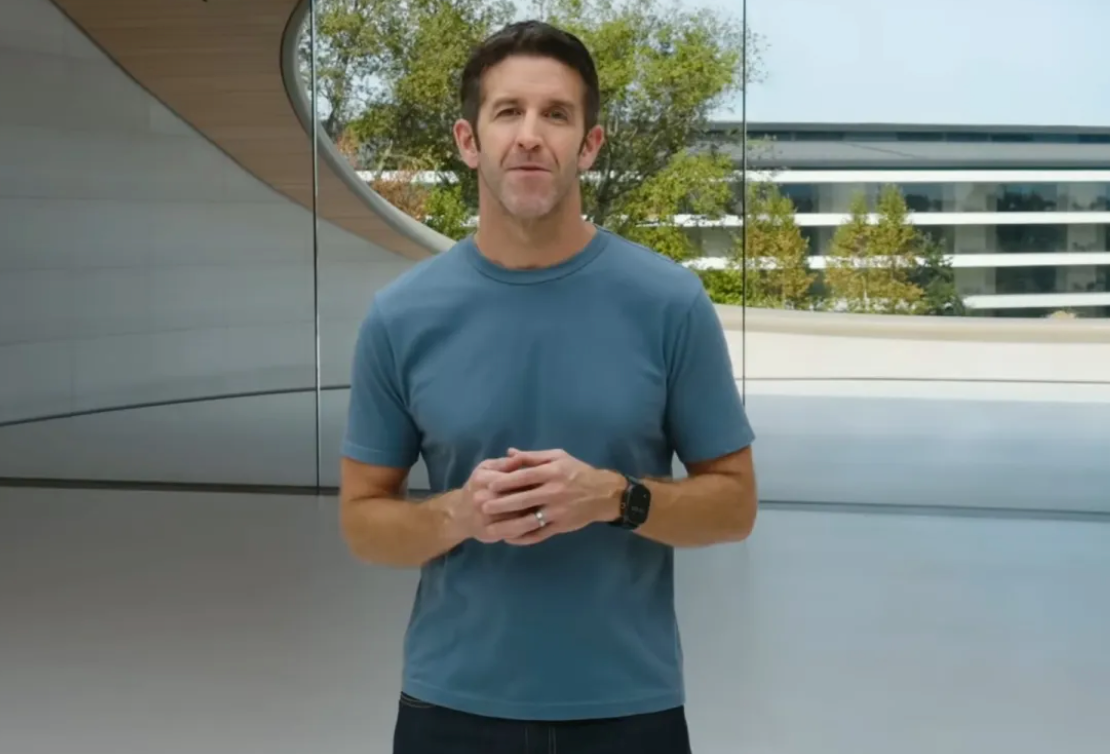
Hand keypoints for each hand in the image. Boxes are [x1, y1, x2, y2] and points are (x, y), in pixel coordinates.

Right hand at [441, 455, 544, 543]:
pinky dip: (528, 530)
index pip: (514, 477)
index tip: (550, 477)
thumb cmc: (478, 486)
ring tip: (553, 510)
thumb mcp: (487, 468)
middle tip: (557, 495)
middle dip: (537, 497)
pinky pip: (514, 532)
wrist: (460, 514)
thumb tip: (521, 456)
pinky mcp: (490, 533)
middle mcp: (483, 498)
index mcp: (484, 478)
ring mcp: (486, 518)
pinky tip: (542, 524)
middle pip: (517, 498)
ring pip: (516, 516)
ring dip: (537, 514)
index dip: (534, 478)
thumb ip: (505, 463)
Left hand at [480, 448, 623, 545]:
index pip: (524, 477)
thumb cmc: (577, 472)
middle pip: (523, 499)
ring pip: (529, 521)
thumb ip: (532, 457)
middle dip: (501, 504)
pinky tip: (509, 538)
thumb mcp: (558, 457)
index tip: (489, 486)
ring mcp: (557, 512)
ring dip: (508, 525)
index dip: (505, 482)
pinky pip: (539, 534)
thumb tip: (509, 453)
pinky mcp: (560, 526)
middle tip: (483, 507)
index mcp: (552, 473)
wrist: (603, 494)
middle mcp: (554, 492)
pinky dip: (523, 538)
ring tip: (490, 528)